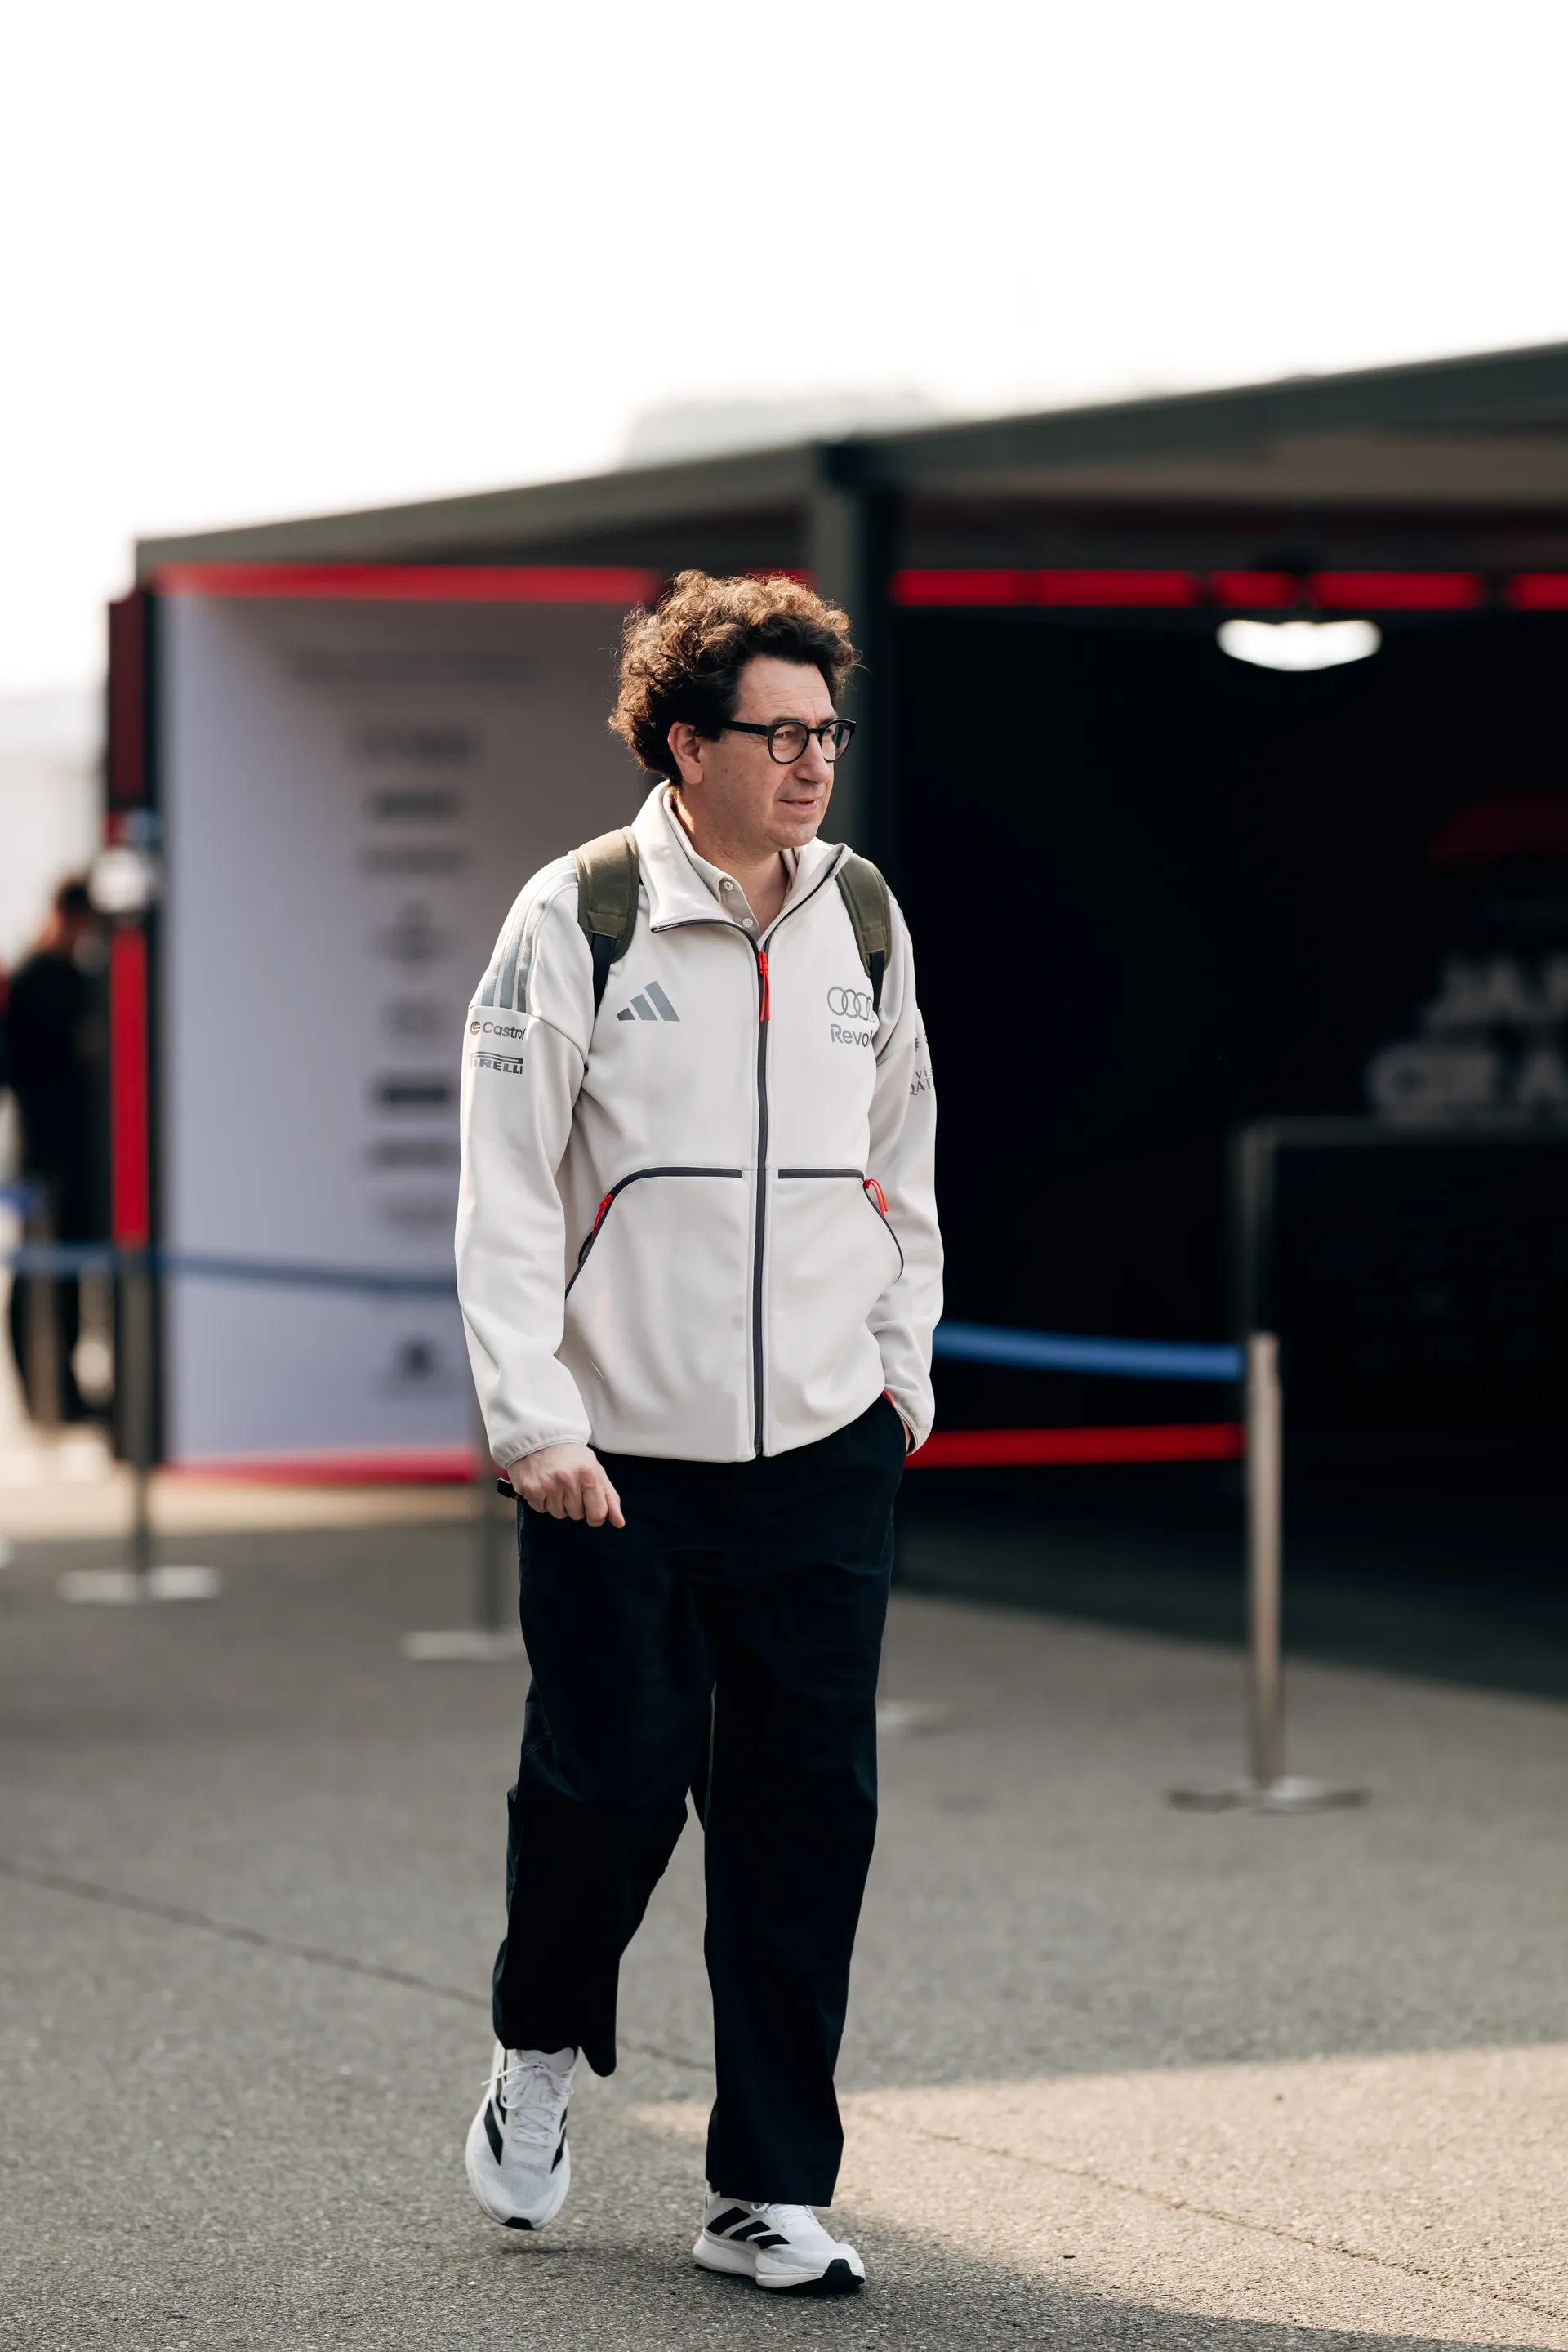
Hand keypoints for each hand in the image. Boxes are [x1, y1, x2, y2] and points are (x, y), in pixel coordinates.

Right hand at [506, 1441, 624, 1527]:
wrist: (541, 1438)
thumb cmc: (571, 1456)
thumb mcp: (595, 1470)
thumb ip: (609, 1497)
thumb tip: (619, 1523)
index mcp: (588, 1474)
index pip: (597, 1513)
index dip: (595, 1517)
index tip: (591, 1510)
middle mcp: (568, 1480)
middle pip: (577, 1515)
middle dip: (575, 1504)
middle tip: (569, 1485)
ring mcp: (548, 1485)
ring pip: (559, 1514)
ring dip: (558, 1503)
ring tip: (555, 1483)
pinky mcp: (531, 1489)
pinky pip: (541, 1510)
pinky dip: (543, 1501)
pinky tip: (543, 1484)